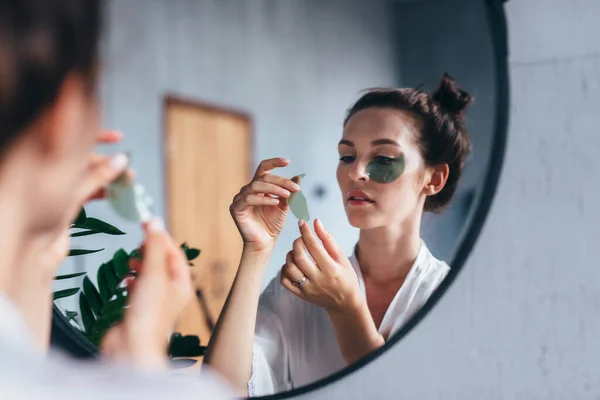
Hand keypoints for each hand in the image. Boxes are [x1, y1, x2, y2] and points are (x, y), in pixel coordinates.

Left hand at [46, 130, 133, 270]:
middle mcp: (48, 168)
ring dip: (109, 177)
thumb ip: (97, 172)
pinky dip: (101, 191)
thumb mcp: (71, 186)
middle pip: (83, 156)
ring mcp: (54, 187)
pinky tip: (115, 194)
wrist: (22, 249)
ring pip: (86, 175)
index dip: (97, 135)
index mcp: (43, 154)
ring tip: (128, 181)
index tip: (118, 137)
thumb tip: (120, 159)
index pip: (73, 135)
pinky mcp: (61, 204)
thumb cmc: (34, 212)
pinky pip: (85, 191)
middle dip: (108, 160)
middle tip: (128, 166)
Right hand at [100, 218, 192, 369]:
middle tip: (139, 243)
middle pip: (163, 264)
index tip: (147, 224)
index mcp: (182, 285)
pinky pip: (137, 290)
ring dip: (141, 265)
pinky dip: (133, 281)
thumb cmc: (148, 315)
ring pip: (149, 276)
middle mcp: (170, 294)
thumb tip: (154, 222)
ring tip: (132, 260)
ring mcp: (154, 303)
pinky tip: (127, 279)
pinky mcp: (137, 311)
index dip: (162, 238)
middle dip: (151, 251)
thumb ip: (153, 246)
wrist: (131, 347)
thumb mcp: (154, 272)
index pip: (175, 254)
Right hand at [230, 158, 299, 251]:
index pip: (264, 169)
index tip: (287, 161)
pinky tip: (275, 203)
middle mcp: (247, 190)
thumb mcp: (285, 206)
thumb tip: (298, 177)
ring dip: (273, 188)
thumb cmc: (273, 225)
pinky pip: (249, 199)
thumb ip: (290, 192)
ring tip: (286, 195)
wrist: (264, 243)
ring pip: (256, 185)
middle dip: (281, 181)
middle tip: (295, 188)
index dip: (274, 162)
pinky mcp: (236, 208)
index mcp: (258, 187)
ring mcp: (240, 198)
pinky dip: (264, 199)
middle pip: (263, 177)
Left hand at [280, 219, 362, 313]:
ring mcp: (308, 289)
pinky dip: (284, 269)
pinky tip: (293, 264)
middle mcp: (318, 280)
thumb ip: (328, 240)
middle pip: (299, 257)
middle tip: (301, 239)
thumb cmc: (346, 277)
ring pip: (289, 268)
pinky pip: (285, 281)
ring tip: (297, 252)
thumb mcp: (342, 258)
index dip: (306, 232)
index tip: (302, 223)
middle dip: (297, 243)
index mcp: (331, 269)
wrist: (345, 303)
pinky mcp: (301, 295)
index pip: (314, 246)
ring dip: (290, 255)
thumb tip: (316, 222)